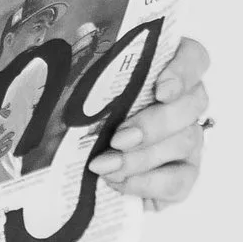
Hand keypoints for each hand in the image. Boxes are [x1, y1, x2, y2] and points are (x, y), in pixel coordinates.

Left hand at [90, 35, 211, 213]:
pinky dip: (147, 183)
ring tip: (105, 165)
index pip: (193, 58)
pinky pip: (180, 181)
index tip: (160, 89)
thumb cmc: (79, 121)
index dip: (183, 71)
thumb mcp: (74, 92)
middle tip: (119, 138)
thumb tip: (49, 65)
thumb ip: (78, 75)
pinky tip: (117, 182)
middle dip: (154, 123)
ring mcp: (188, 140)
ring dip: (142, 157)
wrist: (74, 172)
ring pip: (185, 141)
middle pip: (193, 103)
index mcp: (164, 71)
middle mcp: (184, 104)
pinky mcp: (183, 176)